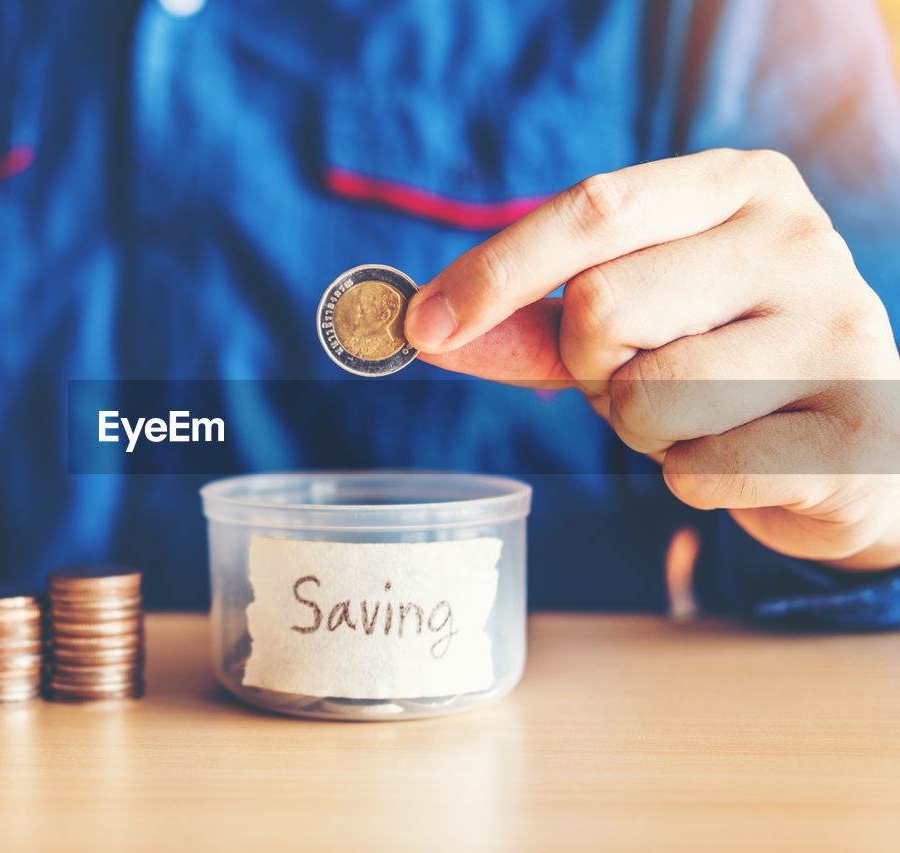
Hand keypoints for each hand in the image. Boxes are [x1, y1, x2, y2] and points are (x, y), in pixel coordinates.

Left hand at [405, 149, 899, 569]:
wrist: (854, 441)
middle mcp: (800, 240)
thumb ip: (529, 322)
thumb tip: (427, 330)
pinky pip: (696, 470)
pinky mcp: (854, 435)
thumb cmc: (720, 358)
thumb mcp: (628, 318)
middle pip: (602, 306)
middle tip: (638, 374)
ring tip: (695, 415)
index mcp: (740, 184)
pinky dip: (685, 476)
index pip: (595, 207)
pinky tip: (737, 457)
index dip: (497, 270)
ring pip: (645, 395)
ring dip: (637, 428)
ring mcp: (841, 334)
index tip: (423, 324)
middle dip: (588, 366)